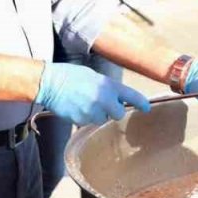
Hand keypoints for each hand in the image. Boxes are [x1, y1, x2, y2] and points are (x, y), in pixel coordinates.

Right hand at [36, 62, 150, 124]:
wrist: (50, 82)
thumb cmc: (71, 75)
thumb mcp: (94, 76)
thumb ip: (106, 88)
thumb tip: (114, 98)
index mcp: (109, 85)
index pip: (131, 96)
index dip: (141, 103)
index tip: (146, 108)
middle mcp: (104, 99)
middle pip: (118, 114)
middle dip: (112, 111)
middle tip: (101, 103)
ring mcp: (92, 111)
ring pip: (101, 119)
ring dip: (96, 114)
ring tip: (84, 102)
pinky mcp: (81, 120)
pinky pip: (87, 122)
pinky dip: (84, 117)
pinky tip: (76, 107)